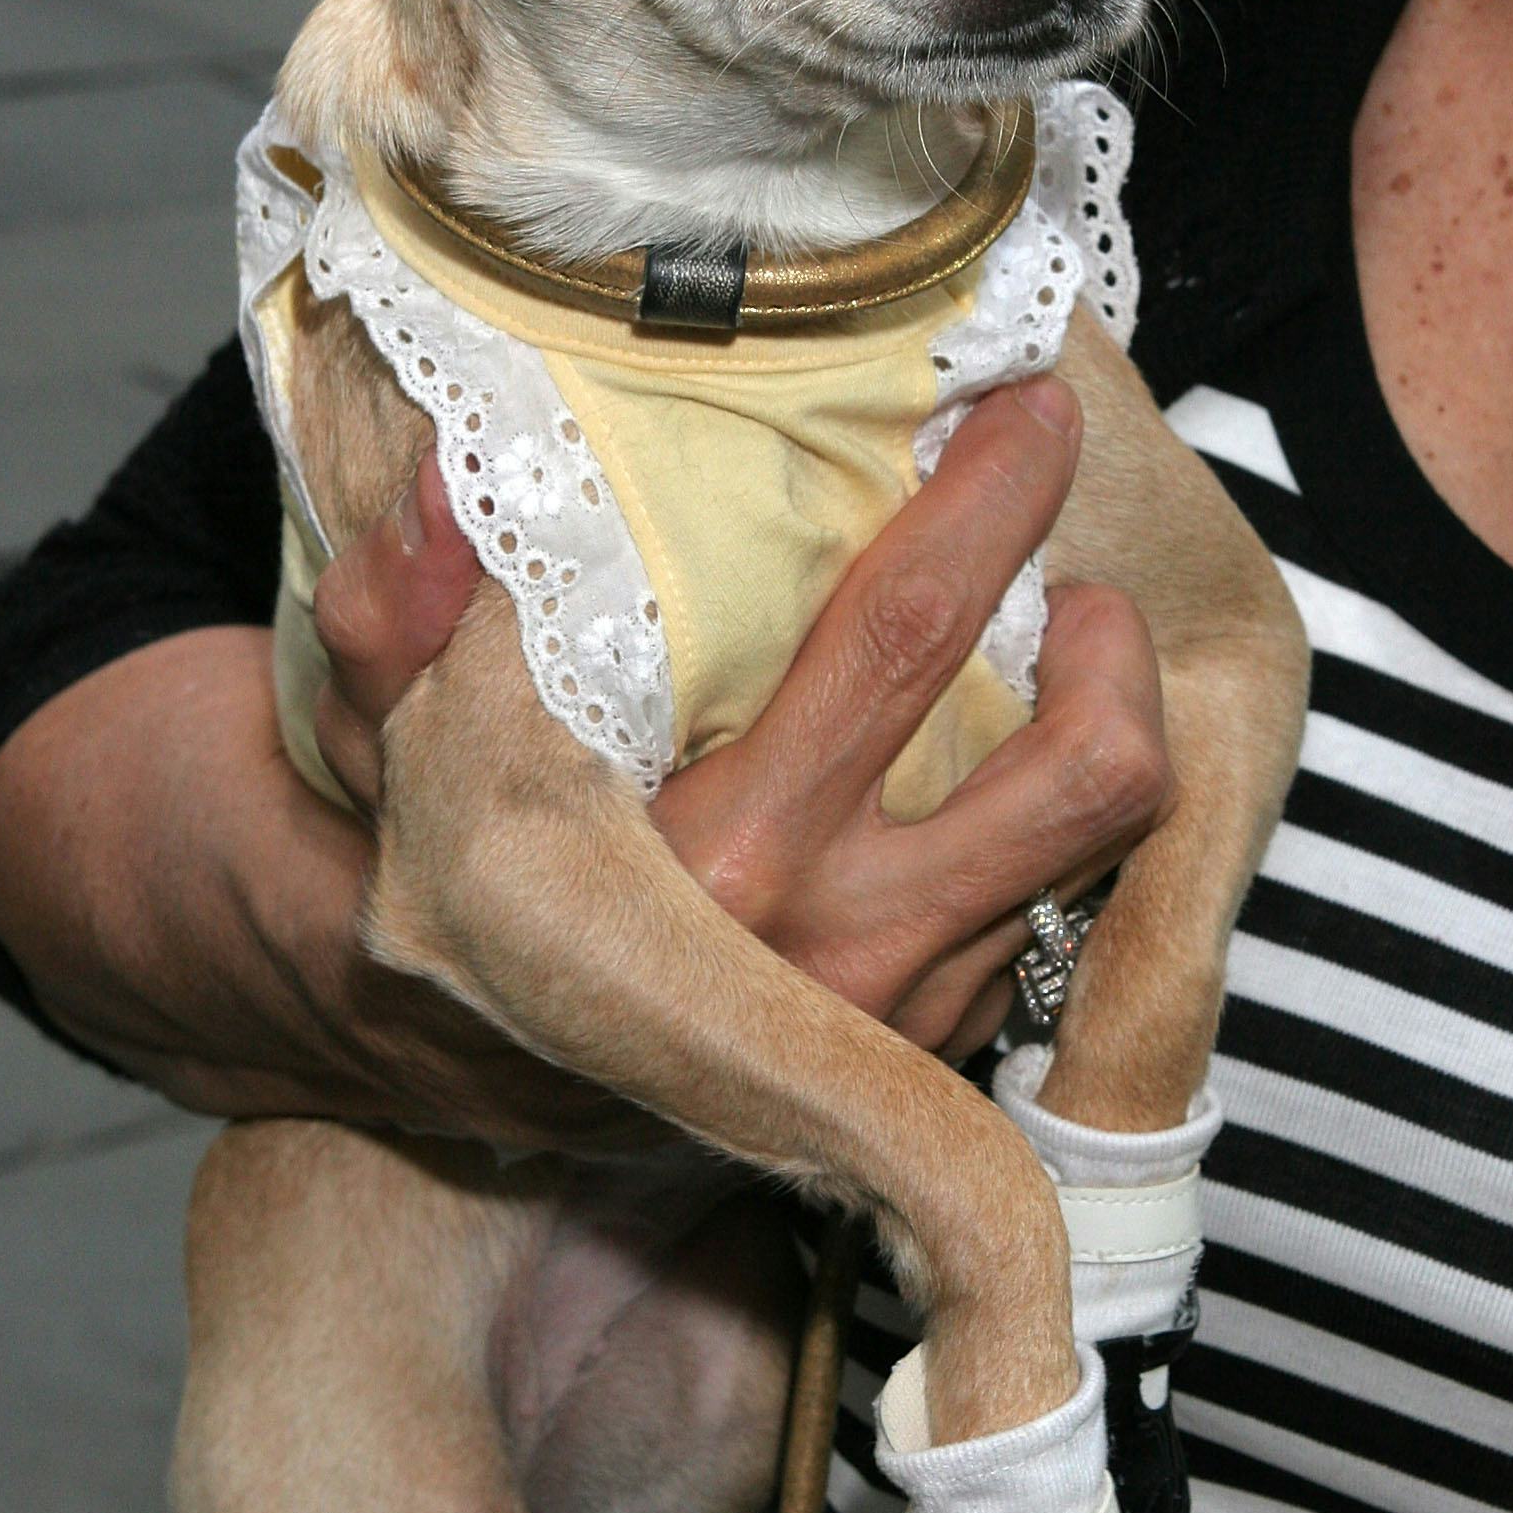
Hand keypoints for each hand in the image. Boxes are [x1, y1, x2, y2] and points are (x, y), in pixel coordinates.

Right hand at [313, 376, 1170, 1053]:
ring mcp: (908, 1015)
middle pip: (1087, 769)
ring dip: (1108, 717)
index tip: (1027, 408)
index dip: (989, 507)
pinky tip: (996, 757)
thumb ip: (397, 622)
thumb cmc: (465, 898)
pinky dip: (1056, 817)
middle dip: (1115, 629)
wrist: (485, 1104)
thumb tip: (447, 492)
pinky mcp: (941, 1051)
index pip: (904, 640)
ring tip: (1056, 644)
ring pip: (1102, 846)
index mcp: (718, 864)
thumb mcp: (400, 755)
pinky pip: (1061, 910)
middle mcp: (839, 953)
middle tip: (1069, 555)